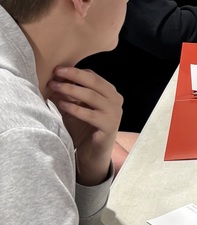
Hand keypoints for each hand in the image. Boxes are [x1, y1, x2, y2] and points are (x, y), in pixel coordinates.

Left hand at [47, 67, 121, 185]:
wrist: (92, 154)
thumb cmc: (83, 129)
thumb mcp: (74, 108)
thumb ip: (67, 95)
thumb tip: (52, 79)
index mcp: (110, 92)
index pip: (92, 76)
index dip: (74, 72)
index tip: (57, 70)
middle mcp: (116, 100)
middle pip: (93, 81)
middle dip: (73, 75)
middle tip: (56, 73)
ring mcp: (115, 113)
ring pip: (91, 96)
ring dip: (70, 90)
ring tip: (54, 87)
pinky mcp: (110, 126)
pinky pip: (90, 114)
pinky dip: (74, 108)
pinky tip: (61, 105)